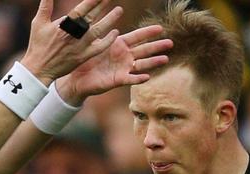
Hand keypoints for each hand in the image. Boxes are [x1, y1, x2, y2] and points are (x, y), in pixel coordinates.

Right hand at [21, 0, 122, 84]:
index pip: (81, 9)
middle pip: (92, 17)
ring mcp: (80, 46)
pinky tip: (115, 33)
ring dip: (110, 20)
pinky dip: (108, 41)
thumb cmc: (38, 45)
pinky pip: (99, 48)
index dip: (92, 1)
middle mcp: (74, 34)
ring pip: (98, 30)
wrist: (39, 69)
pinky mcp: (83, 57)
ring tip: (119, 10)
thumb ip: (45, 6)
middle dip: (102, 6)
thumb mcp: (38, 23)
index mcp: (63, 25)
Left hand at [56, 25, 172, 104]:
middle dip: (157, 46)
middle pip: (144, 50)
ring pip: (142, 64)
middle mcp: (124, 56)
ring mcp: (123, 68)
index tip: (160, 28)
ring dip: (153, 62)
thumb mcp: (93, 43)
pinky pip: (130, 79)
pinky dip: (138, 78)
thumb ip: (100, 32)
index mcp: (119, 44)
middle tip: (171, 42)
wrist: (78, 78)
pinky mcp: (118, 80)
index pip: (137, 37)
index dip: (148, 32)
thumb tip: (101, 17)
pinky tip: (147, 77)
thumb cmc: (85, 59)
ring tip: (166, 59)